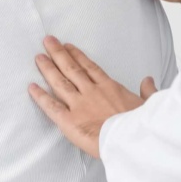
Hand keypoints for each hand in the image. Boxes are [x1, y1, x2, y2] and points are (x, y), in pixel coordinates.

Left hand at [29, 36, 157, 158]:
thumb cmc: (141, 124)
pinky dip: (40, 97)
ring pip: (59, 82)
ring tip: (38, 57)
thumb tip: (148, 80)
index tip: (69, 46)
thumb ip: (147, 91)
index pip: (90, 67)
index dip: (78, 56)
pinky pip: (51, 107)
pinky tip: (31, 87)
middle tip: (48, 41)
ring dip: (48, 68)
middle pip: (71, 68)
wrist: (132, 140)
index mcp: (110, 87)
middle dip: (58, 54)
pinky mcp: (69, 121)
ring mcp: (78, 105)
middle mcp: (91, 92)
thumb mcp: (149, 104)